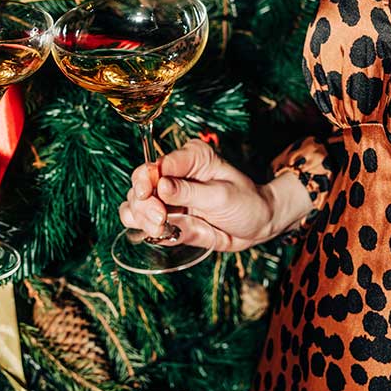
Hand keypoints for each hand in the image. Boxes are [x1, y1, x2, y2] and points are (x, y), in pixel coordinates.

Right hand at [118, 139, 311, 251]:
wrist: (256, 226)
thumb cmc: (246, 203)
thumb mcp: (222, 196)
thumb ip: (189, 192)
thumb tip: (161, 186)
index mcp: (190, 157)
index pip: (158, 164)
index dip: (146, 178)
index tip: (148, 194)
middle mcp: (173, 173)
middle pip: (140, 184)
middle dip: (144, 204)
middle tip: (160, 219)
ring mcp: (165, 196)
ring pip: (134, 205)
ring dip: (141, 218)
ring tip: (161, 228)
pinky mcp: (164, 216)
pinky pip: (140, 222)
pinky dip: (145, 229)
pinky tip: (163, 233)